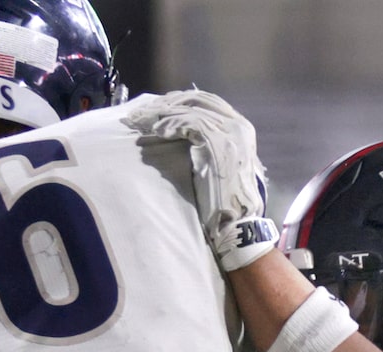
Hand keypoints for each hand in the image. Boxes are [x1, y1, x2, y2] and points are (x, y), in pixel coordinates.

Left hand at [122, 89, 272, 269]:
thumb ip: (210, 139)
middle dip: (166, 104)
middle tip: (141, 112)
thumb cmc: (226, 196)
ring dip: (161, 114)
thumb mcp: (220, 160)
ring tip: (141, 122)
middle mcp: (239, 126)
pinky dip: (169, 126)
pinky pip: (187, 124)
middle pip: (195, 100)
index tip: (156, 107)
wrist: (236, 221)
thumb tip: (183, 126)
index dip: (178, 101)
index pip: (206, 101)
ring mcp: (230, 133)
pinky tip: (156, 132)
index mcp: (241, 127)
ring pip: (188, 110)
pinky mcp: (217, 143)